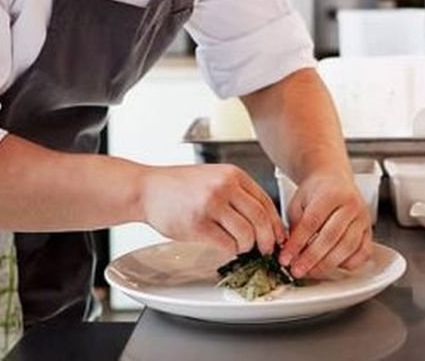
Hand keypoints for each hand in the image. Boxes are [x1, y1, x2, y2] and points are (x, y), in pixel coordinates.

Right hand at [140, 164, 284, 254]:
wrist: (147, 189)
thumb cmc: (180, 186)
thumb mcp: (214, 178)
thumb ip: (237, 193)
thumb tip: (263, 220)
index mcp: (233, 175)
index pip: (266, 202)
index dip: (275, 224)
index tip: (277, 237)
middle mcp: (224, 186)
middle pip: (260, 219)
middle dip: (268, 240)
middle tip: (266, 250)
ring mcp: (210, 205)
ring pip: (246, 234)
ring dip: (247, 247)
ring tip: (240, 248)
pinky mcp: (197, 224)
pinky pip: (226, 244)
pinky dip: (230, 250)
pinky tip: (225, 247)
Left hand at [278, 171, 372, 278]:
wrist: (334, 179)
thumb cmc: (315, 192)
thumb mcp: (298, 202)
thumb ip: (295, 226)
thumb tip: (290, 254)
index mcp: (331, 193)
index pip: (312, 222)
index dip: (297, 243)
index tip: (285, 258)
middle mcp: (351, 205)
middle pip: (331, 236)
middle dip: (311, 258)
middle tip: (297, 270)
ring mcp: (363, 218)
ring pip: (347, 247)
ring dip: (327, 264)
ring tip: (310, 272)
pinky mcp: (369, 231)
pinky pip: (363, 252)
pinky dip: (348, 263)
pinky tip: (333, 266)